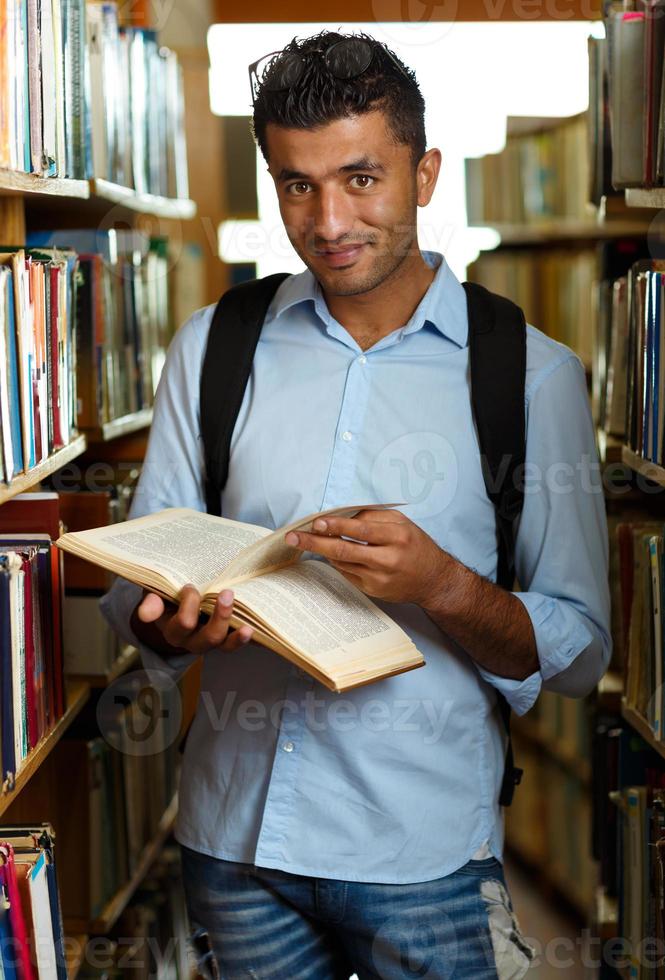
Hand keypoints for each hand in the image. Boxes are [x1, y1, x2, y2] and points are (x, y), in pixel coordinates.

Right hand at [136, 585, 253, 655]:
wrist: (176, 605)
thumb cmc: (167, 596)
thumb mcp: (156, 594)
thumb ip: (153, 601)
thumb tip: (146, 613)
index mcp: (173, 630)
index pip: (183, 624)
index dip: (189, 605)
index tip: (189, 586)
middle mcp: (192, 640)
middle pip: (208, 637)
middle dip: (219, 616)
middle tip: (226, 593)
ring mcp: (210, 640)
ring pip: (223, 644)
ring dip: (236, 634)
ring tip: (247, 626)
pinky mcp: (224, 638)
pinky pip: (235, 643)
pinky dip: (245, 638)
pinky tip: (254, 629)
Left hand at [285, 509, 449, 605]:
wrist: (433, 579)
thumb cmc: (415, 545)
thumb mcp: (401, 523)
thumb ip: (373, 517)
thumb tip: (340, 516)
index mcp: (397, 536)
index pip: (360, 529)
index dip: (336, 526)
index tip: (316, 522)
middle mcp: (388, 558)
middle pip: (344, 550)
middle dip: (315, 542)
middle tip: (293, 537)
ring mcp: (380, 578)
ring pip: (342, 563)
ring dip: (323, 551)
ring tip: (306, 541)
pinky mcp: (374, 591)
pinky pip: (347, 574)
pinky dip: (337, 562)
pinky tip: (331, 554)